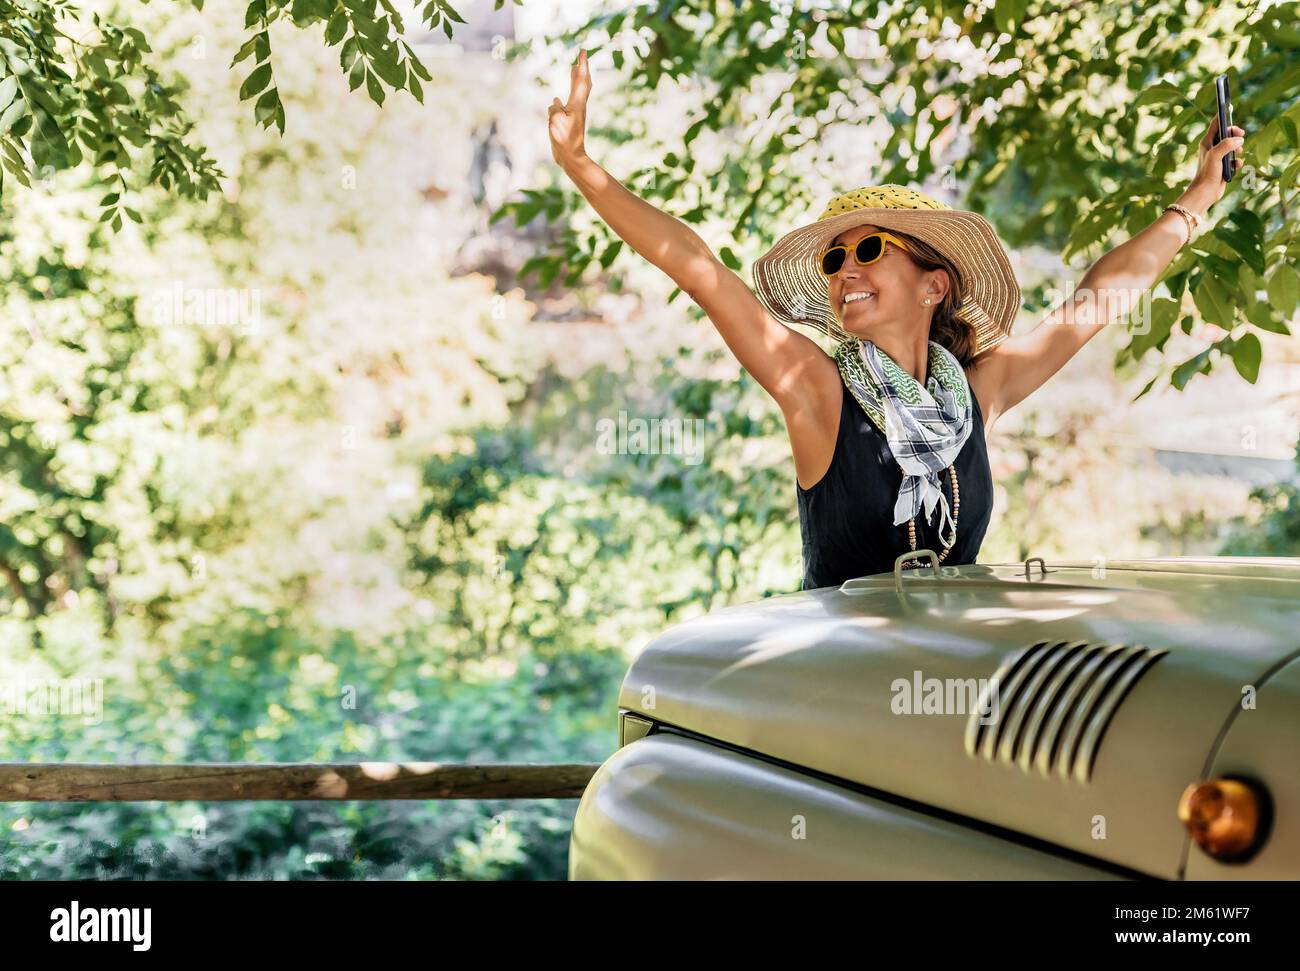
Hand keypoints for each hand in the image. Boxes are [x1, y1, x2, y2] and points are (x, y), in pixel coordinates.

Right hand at [548, 49, 590, 167]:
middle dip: (582, 69)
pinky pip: (567, 104)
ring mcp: (574, 114)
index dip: (582, 64)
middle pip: (583, 83)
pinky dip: (564, 97)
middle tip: (582, 56)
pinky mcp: (569, 122)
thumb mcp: (555, 120)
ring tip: (574, 70)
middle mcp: (578, 106)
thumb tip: (555, 103)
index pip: (581, 80)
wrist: (570, 156)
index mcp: (577, 104)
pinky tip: (558, 99)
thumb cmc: (563, 139)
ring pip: (577, 93)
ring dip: (576, 80)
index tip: (583, 51)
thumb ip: (554, 108)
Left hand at [1186, 112, 1244, 210]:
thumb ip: (1227, 144)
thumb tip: (1239, 140)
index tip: (1230, 106)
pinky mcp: (1224, 166)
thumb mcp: (1216, 156)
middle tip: (1241, 135)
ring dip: (1238, 148)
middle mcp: (1212, 148)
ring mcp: (1218, 157)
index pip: (1216, 124)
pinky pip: (1235, 159)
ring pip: (1233, 146)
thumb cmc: (1207, 174)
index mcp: (1207, 142)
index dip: (1223, 115)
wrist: (1205, 193)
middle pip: (1227, 133)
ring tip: (1237, 154)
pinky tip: (1235, 166)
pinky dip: (1237, 161)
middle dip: (1236, 134)